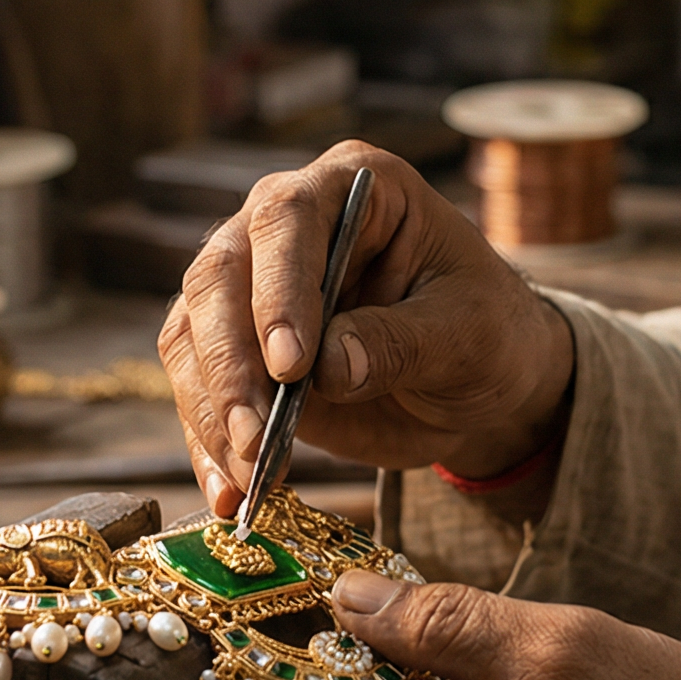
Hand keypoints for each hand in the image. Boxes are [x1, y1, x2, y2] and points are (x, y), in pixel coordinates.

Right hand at [159, 142, 574, 512]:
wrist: (480, 384)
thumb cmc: (487, 332)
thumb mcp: (468, 332)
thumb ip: (401, 341)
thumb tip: (328, 369)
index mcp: (354, 187)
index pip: (288, 219)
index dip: (278, 289)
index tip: (290, 365)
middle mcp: (287, 225)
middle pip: (219, 274)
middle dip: (229, 363)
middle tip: (254, 437)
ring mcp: (253, 288)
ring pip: (193, 334)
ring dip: (211, 412)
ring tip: (246, 479)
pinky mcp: (238, 353)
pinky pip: (199, 390)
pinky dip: (207, 444)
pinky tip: (229, 492)